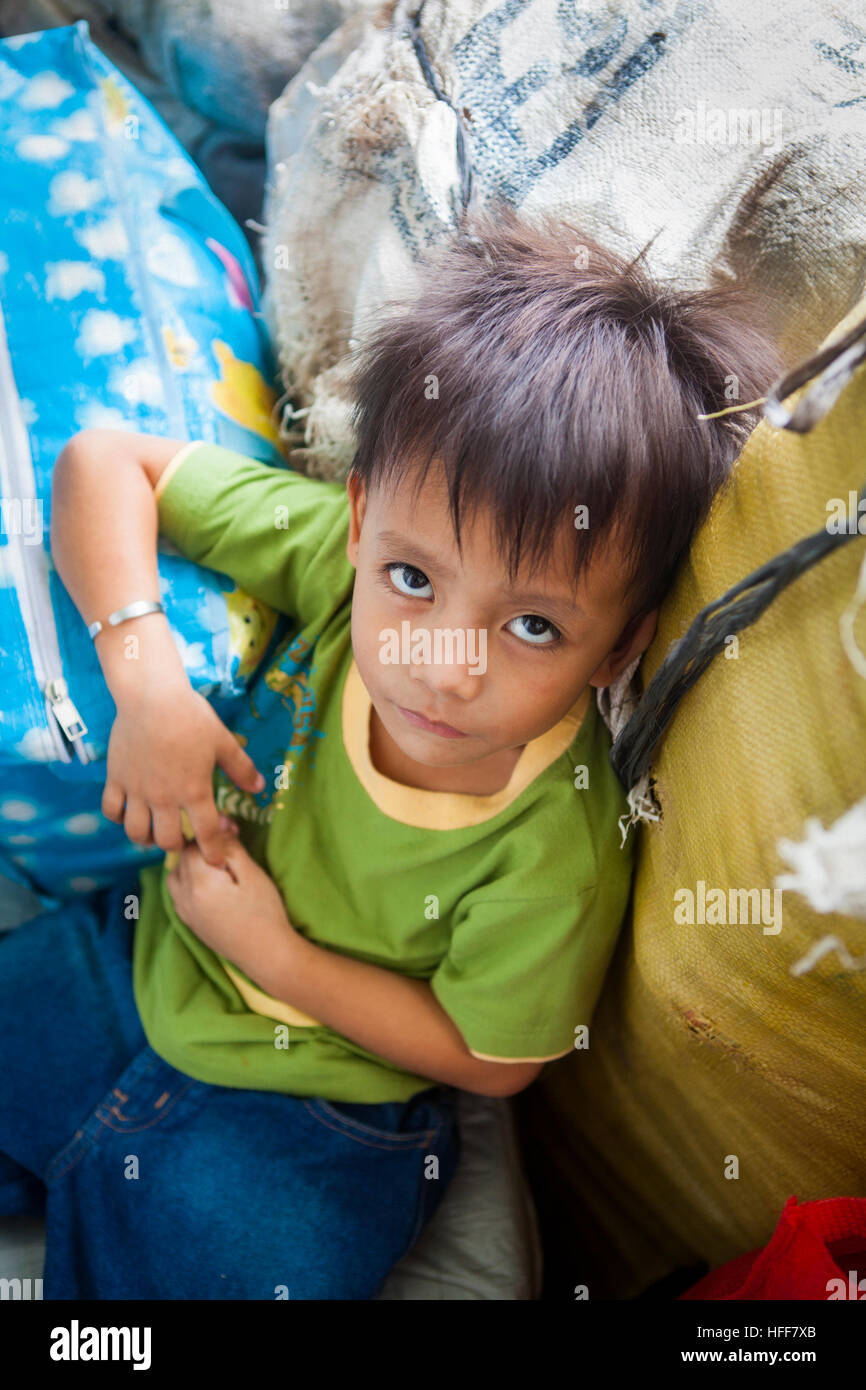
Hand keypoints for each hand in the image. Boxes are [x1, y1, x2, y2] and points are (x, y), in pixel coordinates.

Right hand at [102, 678, 265, 865]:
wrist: (152, 696)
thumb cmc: (191, 717)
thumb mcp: (223, 742)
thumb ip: (241, 768)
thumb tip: (259, 787)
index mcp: (194, 791)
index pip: (207, 833)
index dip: (213, 852)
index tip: (216, 861)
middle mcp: (164, 797)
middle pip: (168, 841)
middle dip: (179, 845)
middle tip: (184, 837)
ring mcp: (137, 790)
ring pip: (137, 833)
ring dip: (147, 839)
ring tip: (154, 831)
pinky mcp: (116, 779)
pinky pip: (111, 811)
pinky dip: (119, 818)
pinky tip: (128, 813)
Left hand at [165, 819, 296, 984]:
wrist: (266, 954)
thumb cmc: (264, 912)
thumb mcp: (251, 874)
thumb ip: (231, 848)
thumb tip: (219, 824)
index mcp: (199, 882)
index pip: (193, 844)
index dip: (211, 832)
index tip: (232, 828)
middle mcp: (184, 897)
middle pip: (182, 858)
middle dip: (202, 847)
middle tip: (229, 843)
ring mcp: (184, 912)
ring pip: (176, 874)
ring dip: (191, 863)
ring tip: (217, 864)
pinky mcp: (189, 922)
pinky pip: (177, 892)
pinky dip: (188, 880)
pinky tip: (209, 882)